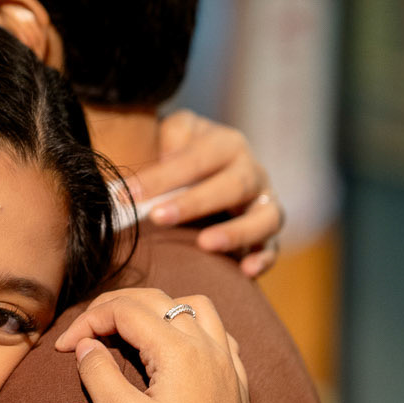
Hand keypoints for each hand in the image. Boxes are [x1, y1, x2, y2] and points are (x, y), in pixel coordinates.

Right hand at [56, 287, 260, 402]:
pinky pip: (219, 332)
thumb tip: (87, 345)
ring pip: (195, 306)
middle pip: (156, 300)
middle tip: (86, 330)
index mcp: (178, 351)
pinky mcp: (238, 382)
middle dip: (115, 307)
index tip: (63, 348)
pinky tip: (177, 347)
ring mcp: (228, 363)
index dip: (87, 321)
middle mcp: (207, 347)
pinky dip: (192, 326)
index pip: (124, 311)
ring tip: (133, 328)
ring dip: (159, 308)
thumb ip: (98, 372)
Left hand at [131, 111, 283, 277]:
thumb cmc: (185, 152)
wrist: (210, 170)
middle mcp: (253, 172)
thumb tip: (164, 158)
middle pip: (233, 186)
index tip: (130, 194)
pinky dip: (262, 259)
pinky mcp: (266, 233)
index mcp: (227, 144)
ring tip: (204, 244)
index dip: (163, 176)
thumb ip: (172, 135)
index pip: (197, 158)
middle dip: (194, 203)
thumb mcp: (177, 131)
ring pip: (265, 217)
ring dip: (236, 232)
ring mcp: (264, 204)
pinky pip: (272, 248)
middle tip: (157, 217)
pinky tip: (244, 271)